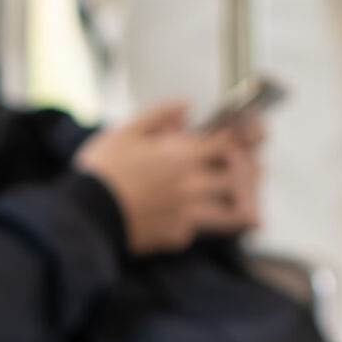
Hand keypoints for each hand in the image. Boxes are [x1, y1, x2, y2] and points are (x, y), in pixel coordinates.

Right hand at [75, 104, 254, 255]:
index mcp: (181, 156)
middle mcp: (191, 185)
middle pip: (240, 179)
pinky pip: (197, 230)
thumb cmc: (100, 170)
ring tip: (251, 207)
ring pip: (232, 213)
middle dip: (252, 173)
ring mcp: (187, 214)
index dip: (245, 139)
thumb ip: (159, 116)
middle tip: (259, 170)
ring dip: (244, 207)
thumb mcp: (125, 132)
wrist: (82, 215)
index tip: (257, 136)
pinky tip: (198, 222)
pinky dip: (199, 225)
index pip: (228, 145)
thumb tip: (186, 106)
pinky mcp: (176, 236)